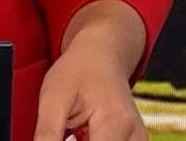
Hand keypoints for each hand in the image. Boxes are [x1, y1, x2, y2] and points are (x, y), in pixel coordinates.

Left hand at [33, 0, 148, 140]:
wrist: (101, 53)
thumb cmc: (78, 70)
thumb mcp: (53, 99)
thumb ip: (47, 135)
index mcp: (115, 122)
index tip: (59, 137)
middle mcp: (134, 135)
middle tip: (66, 131)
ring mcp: (138, 139)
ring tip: (72, 132)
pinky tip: (81, 136)